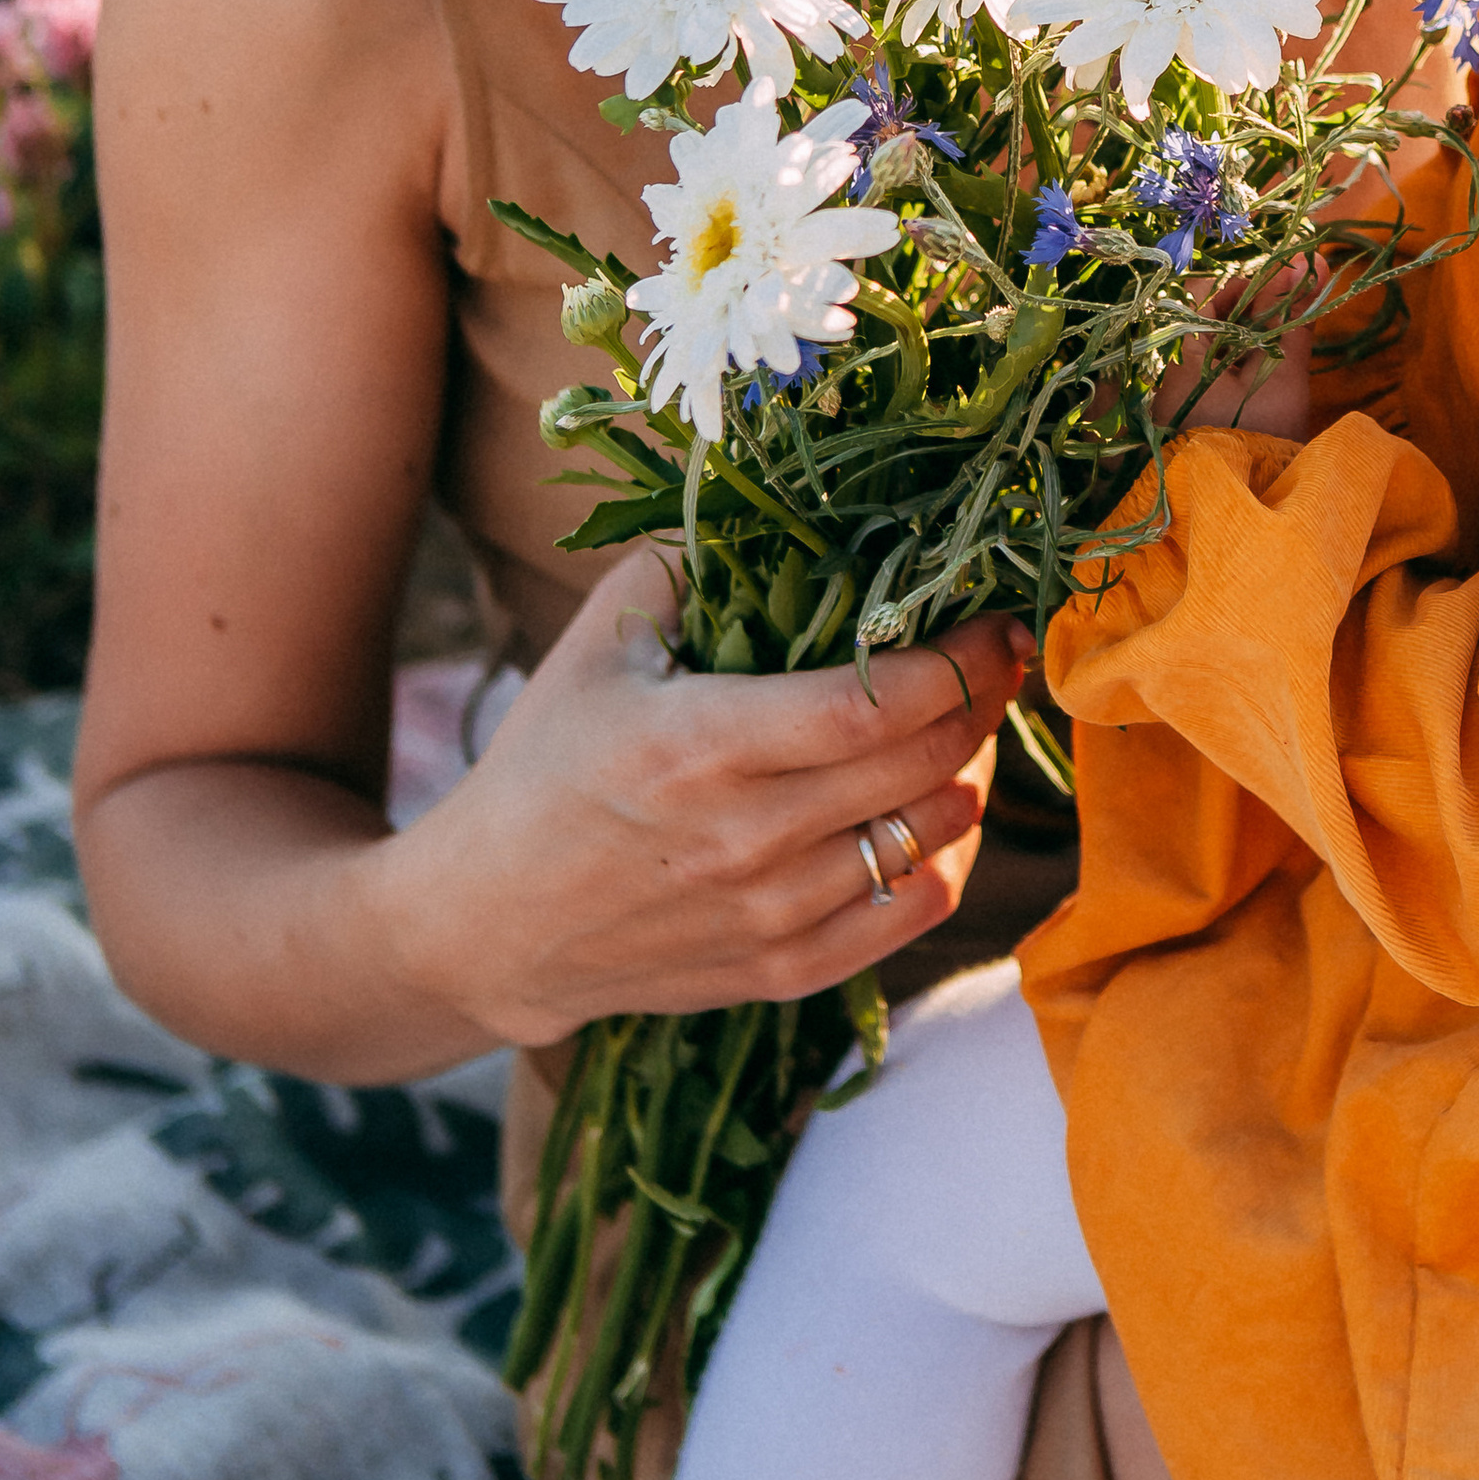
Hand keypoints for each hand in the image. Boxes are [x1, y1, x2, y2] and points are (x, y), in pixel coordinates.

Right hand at [379, 549, 1027, 1049]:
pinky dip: (942, 859)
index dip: (961, 657)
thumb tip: (777, 507)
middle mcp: (747, 837)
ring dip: (966, 774)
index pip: (877, 702)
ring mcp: (769, 914)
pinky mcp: (780, 972)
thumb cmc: (543, 766)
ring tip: (955, 730)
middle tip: (992, 660)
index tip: (995, 618)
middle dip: (983, 700)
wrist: (483, 926)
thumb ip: (687, 565)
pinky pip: (912, 915)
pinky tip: (928, 814)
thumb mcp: (596, 645)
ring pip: (933, 836)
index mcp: (702, 743)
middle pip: (924, 762)